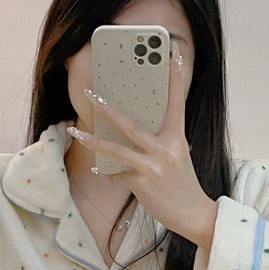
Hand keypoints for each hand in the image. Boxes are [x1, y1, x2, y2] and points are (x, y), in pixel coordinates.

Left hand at [67, 49, 218, 248]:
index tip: (171, 56)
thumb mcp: (178, 156)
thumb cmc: (183, 184)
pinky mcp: (141, 185)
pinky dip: (108, 174)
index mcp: (177, 139)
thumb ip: (162, 141)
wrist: (193, 213)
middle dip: (108, 110)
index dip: (174, 79)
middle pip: (131, 126)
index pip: (176, 103)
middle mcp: (164, 150)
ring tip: (76, 133)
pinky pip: (117, 175)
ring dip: (93, 142)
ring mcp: (152, 168)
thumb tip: (137, 131)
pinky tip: (100, 172)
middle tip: (92, 96)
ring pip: (116, 151)